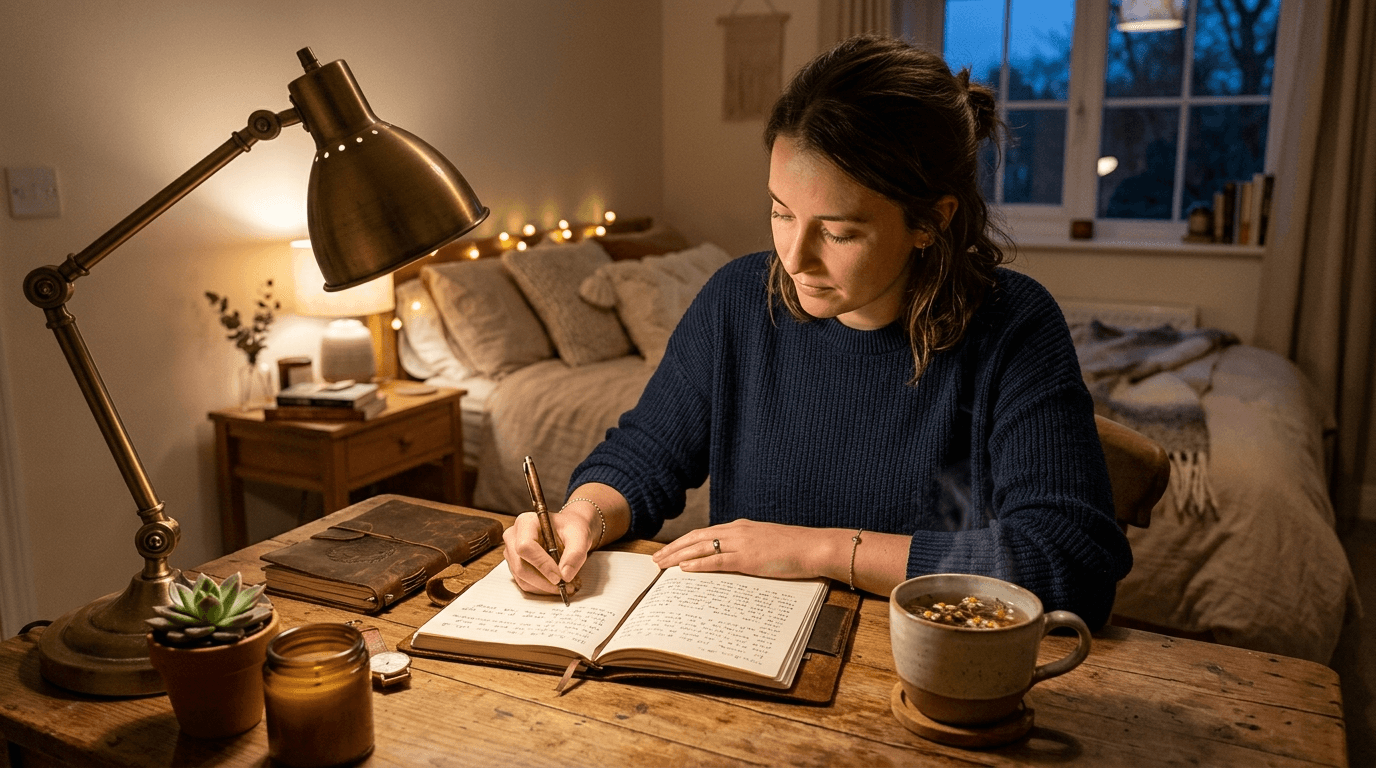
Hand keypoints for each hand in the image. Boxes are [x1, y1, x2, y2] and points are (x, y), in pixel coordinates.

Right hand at [501, 506, 594, 595]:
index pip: (525, 547)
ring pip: (522, 578)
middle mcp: (513, 537)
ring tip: (565, 585)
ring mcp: (511, 552)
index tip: (559, 577)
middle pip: (521, 566)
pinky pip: (525, 583)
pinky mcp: (515, 566)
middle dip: (544, 581)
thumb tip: (565, 576)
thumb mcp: (580, 536)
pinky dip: (541, 588)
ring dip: (544, 587)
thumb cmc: (571, 530)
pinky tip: (556, 584)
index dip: (542, 564)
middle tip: (565, 586)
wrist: (568, 532)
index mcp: (526, 522)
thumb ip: (575, 554)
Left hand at [652, 519, 834, 579]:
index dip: (684, 541)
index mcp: (741, 527)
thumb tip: (734, 558)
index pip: (705, 533)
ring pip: (701, 548)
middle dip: (674, 548)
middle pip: (696, 538)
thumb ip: (748, 547)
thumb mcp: (766, 542)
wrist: (813, 546)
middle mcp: (737, 531)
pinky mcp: (748, 559)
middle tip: (656, 559)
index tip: (670, 550)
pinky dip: (698, 564)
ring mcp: (742, 544)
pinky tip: (684, 569)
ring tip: (662, 565)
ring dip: (678, 556)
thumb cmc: (795, 548)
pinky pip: (717, 561)